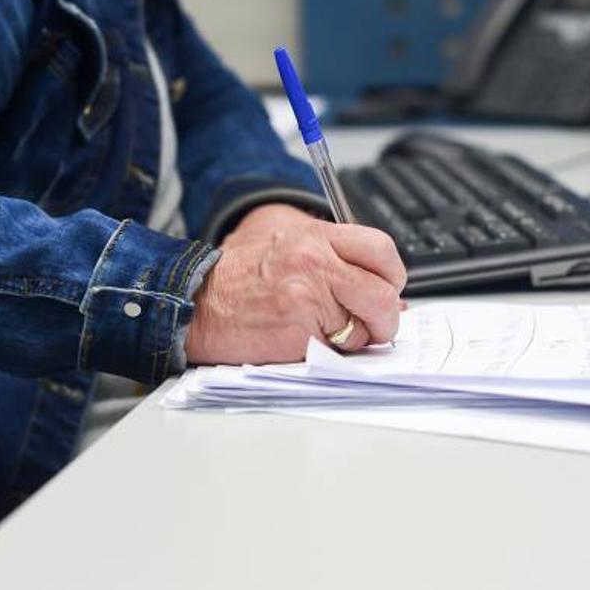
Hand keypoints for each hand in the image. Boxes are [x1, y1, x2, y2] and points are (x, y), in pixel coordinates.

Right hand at [185, 204, 406, 365]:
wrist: (197, 303)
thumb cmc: (240, 278)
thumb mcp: (288, 246)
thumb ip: (335, 260)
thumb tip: (387, 294)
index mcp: (315, 236)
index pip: (382, 250)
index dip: (392, 276)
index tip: (385, 289)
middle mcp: (315, 262)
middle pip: (383, 294)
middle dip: (385, 318)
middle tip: (371, 325)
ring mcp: (308, 298)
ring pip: (364, 329)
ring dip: (353, 339)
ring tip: (324, 332)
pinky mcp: (299, 333)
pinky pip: (336, 351)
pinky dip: (328, 353)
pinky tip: (303, 342)